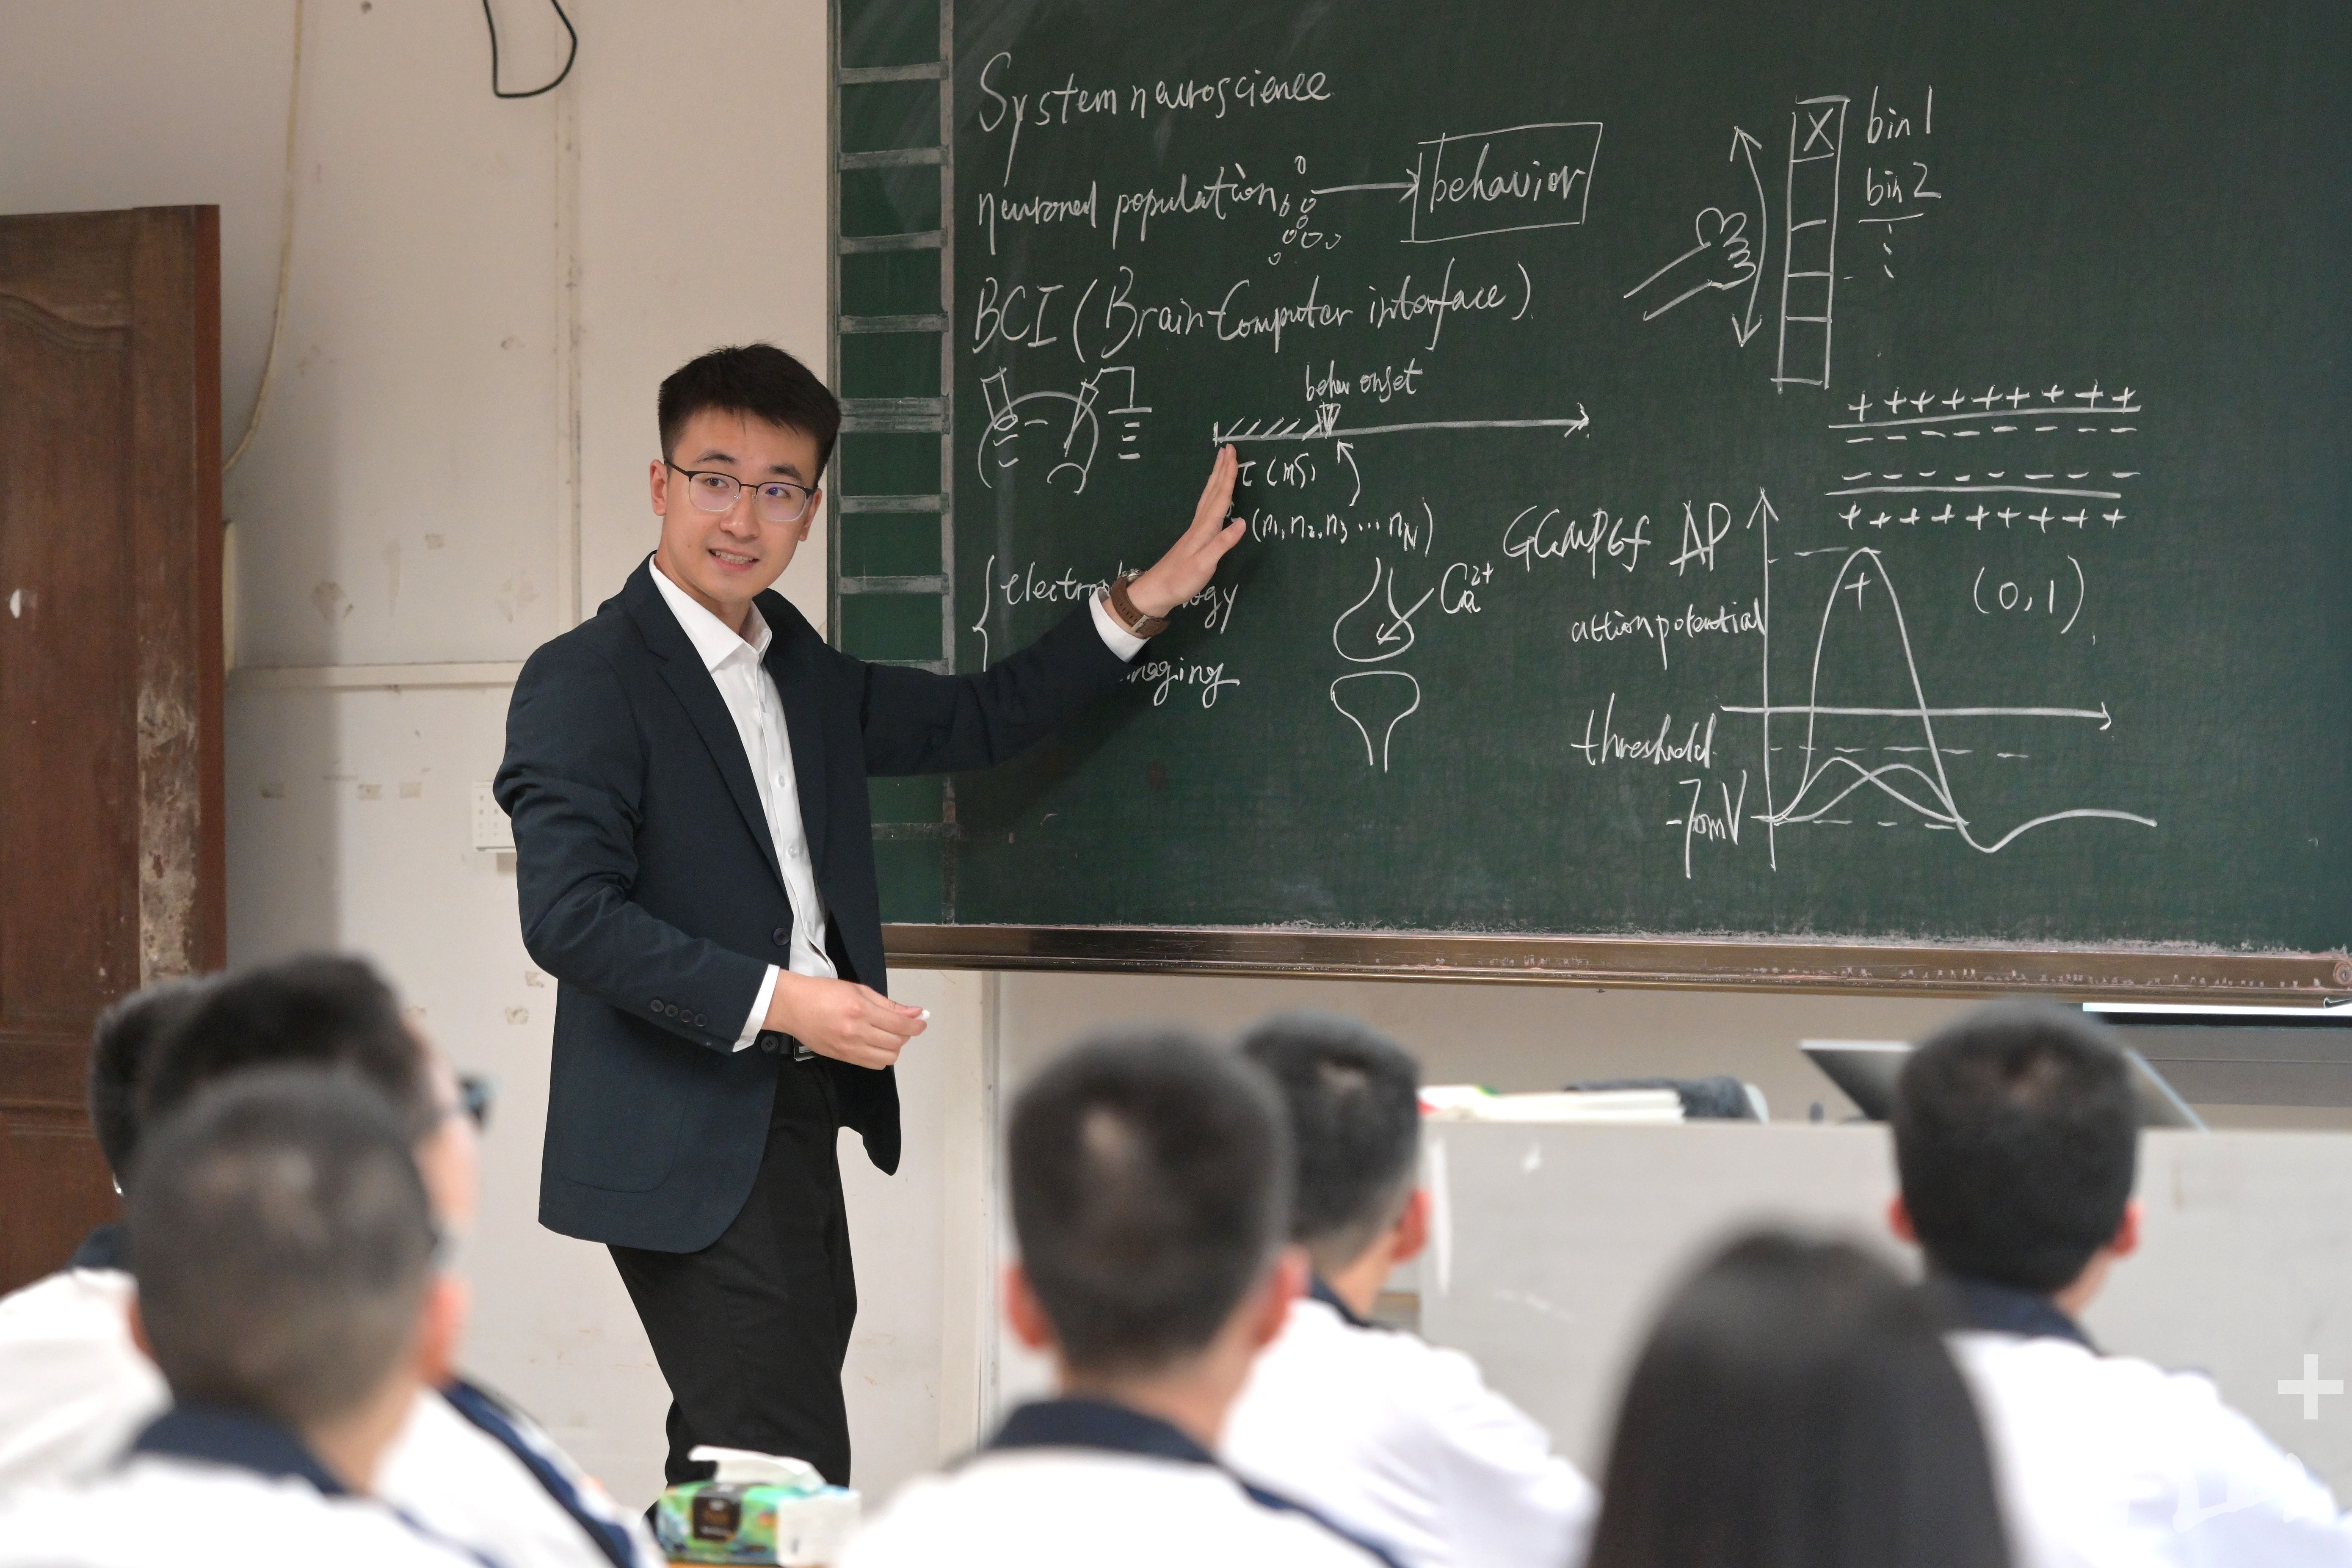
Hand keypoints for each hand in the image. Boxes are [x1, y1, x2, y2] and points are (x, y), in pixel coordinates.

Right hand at [764, 971, 925, 1068]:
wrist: (793, 1006)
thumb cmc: (824, 992)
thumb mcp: (858, 990)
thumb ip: (888, 1004)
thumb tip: (914, 1012)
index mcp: (861, 1010)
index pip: (900, 1025)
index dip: (916, 1025)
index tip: (922, 1022)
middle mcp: (856, 1032)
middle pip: (896, 1043)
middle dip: (905, 1035)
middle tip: (901, 1025)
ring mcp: (848, 1048)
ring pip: (887, 1058)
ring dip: (894, 1047)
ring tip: (887, 1035)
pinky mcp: (842, 1058)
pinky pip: (872, 1064)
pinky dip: (880, 1056)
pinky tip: (875, 1044)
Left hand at [1127, 445, 1246, 618]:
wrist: (1157, 590)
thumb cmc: (1182, 579)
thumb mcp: (1205, 564)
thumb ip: (1223, 543)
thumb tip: (1243, 522)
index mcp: (1206, 528)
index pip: (1221, 497)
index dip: (1228, 475)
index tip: (1233, 454)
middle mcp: (1200, 524)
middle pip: (1213, 491)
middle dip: (1222, 469)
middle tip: (1227, 448)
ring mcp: (1195, 529)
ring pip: (1208, 497)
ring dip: (1216, 478)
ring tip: (1221, 463)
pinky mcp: (1194, 536)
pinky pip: (1206, 507)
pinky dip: (1212, 494)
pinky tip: (1213, 495)